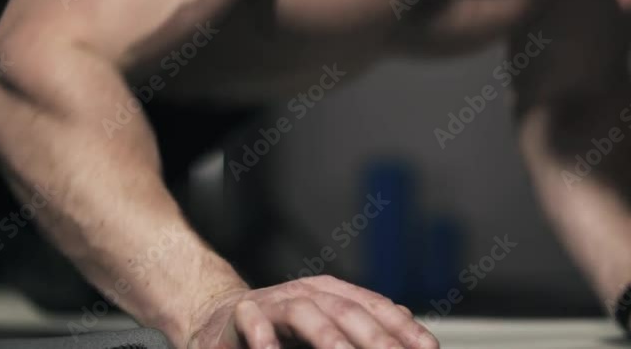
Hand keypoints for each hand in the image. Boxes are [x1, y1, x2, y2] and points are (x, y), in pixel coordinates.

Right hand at [186, 275, 439, 348]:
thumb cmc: (280, 331)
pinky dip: (264, 337)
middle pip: (348, 310)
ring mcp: (274, 302)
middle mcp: (308, 294)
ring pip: (306, 313)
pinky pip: (253, 321)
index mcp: (334, 295)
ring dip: (328, 336)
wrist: (219, 320)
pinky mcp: (241, 316)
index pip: (376, 307)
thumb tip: (412, 334)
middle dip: (376, 338)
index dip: (403, 328)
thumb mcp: (326, 329)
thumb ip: (362, 330)